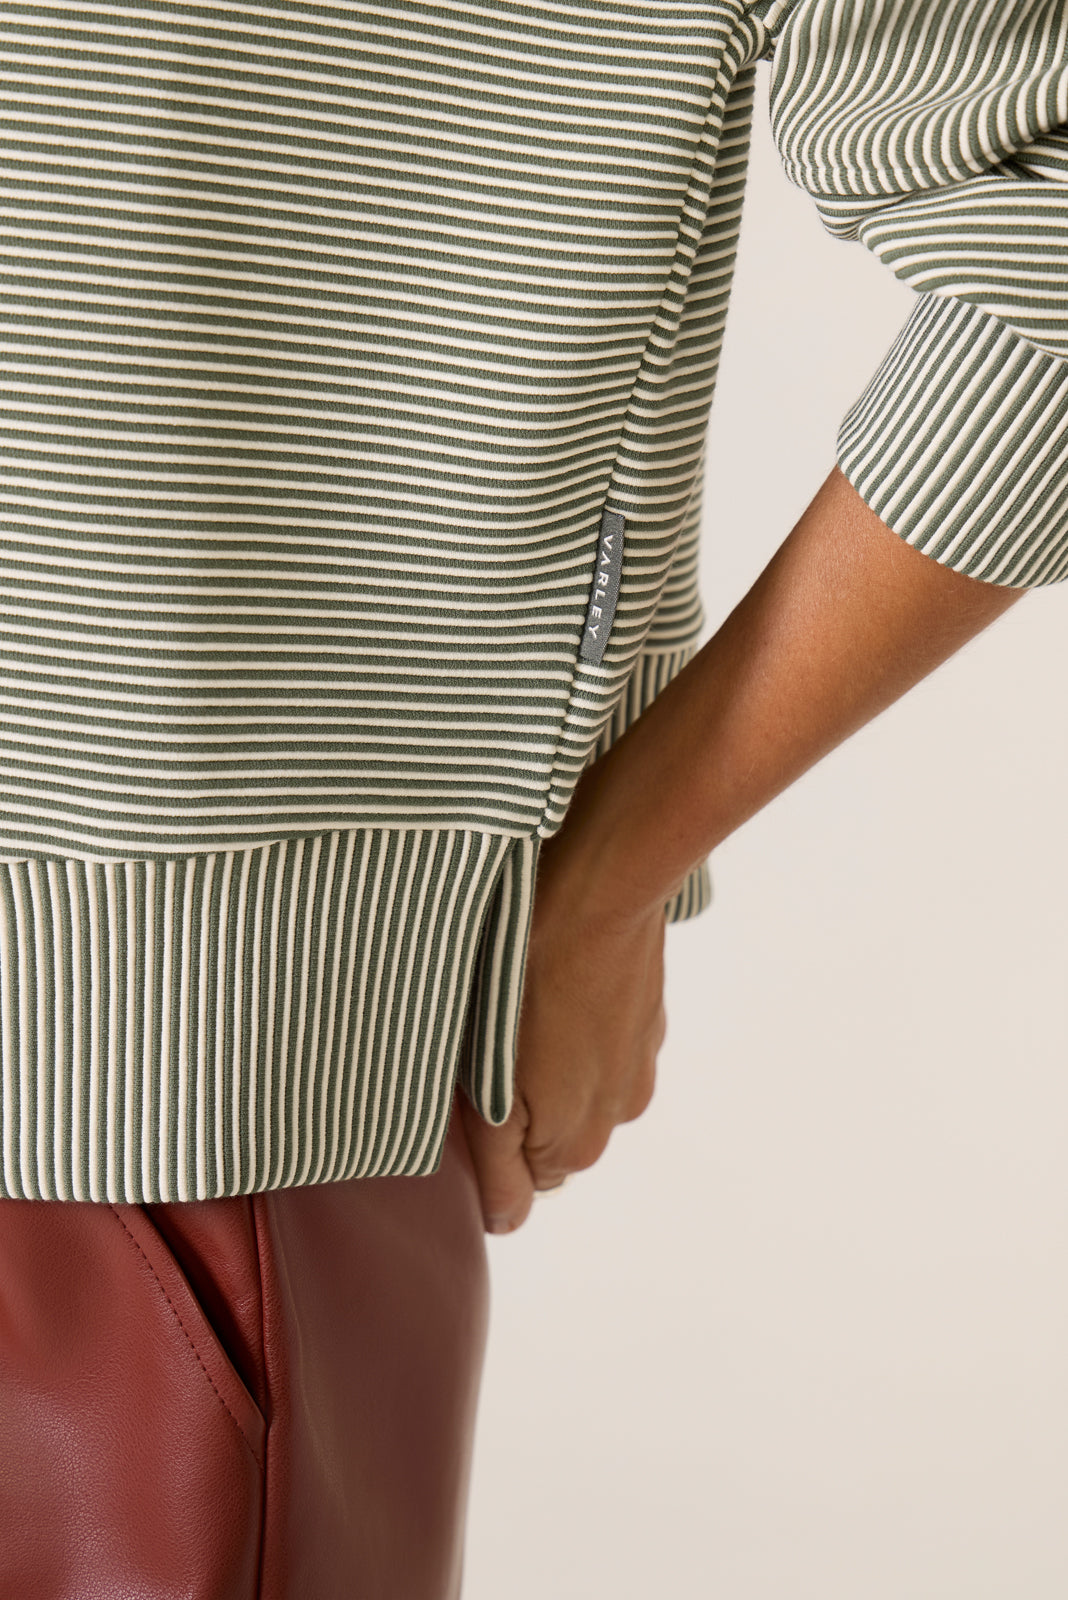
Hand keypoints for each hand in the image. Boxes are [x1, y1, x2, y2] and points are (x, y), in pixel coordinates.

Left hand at [459, 802, 666, 1233]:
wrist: (604, 891)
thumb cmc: (527, 976)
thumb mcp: (489, 1077)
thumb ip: (497, 1160)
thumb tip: (505, 1223)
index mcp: (572, 1140)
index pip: (523, 1189)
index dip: (485, 1152)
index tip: (464, 1101)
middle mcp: (616, 1116)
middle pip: (553, 1144)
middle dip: (519, 1115)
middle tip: (482, 1054)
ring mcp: (638, 1066)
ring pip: (581, 1096)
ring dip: (552, 1075)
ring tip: (518, 1016)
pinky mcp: (648, 1021)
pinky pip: (606, 1052)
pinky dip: (580, 1037)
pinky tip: (556, 992)